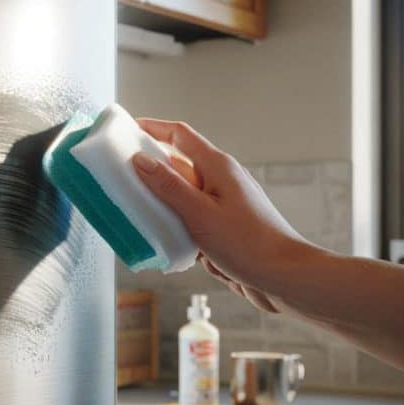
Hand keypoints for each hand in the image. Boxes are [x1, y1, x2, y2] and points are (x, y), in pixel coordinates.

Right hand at [129, 118, 316, 312]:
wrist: (284, 277)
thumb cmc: (249, 243)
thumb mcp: (200, 213)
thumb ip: (168, 186)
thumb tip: (140, 161)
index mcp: (217, 167)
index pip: (179, 135)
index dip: (152, 127)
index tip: (127, 129)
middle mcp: (220, 181)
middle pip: (177, 166)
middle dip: (149, 172)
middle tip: (119, 177)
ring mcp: (222, 205)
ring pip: (181, 197)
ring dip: (160, 204)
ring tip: (134, 213)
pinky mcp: (222, 228)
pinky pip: (190, 220)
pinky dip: (174, 227)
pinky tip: (162, 242)